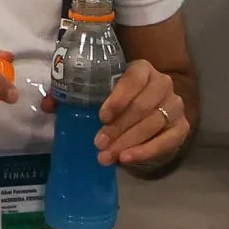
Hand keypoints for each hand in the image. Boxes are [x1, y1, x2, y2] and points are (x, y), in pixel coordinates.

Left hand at [40, 60, 188, 167]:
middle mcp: (162, 83)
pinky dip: (147, 151)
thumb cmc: (116, 99)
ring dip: (128, 142)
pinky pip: (168, 141)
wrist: (147, 110)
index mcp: (142, 68)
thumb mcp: (96, 92)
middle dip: (119, 128)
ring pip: (153, 124)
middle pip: (142, 106)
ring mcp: (175, 105)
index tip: (101, 116)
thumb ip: (71, 95)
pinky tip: (128, 159)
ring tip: (106, 156)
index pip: (133, 79)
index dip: (118, 98)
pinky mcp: (182, 126)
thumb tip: (47, 105)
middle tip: (98, 143)